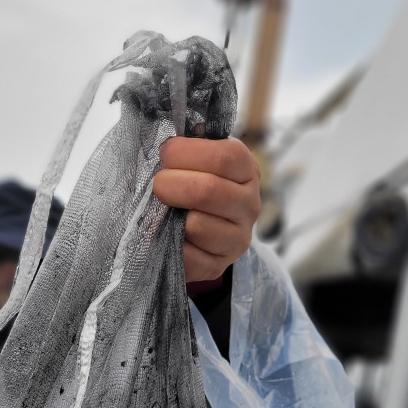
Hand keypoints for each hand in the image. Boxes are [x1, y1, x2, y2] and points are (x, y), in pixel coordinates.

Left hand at [153, 136, 260, 282]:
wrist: (208, 230)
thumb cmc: (197, 182)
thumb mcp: (200, 159)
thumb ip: (189, 147)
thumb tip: (166, 142)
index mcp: (247, 170)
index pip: (224, 156)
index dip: (186, 152)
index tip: (166, 153)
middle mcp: (249, 204)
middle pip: (207, 190)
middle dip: (170, 184)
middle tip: (158, 184)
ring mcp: (237, 238)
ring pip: (196, 225)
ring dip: (170, 216)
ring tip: (167, 210)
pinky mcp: (218, 265)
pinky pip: (187, 256)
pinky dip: (170, 245)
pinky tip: (171, 235)